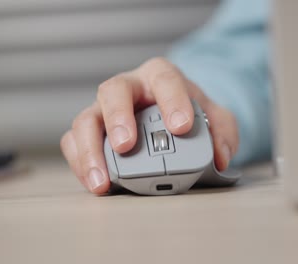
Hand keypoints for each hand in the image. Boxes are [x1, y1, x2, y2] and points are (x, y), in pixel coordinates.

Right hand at [60, 58, 238, 193]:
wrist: (169, 117)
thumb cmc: (189, 114)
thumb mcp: (216, 119)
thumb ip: (223, 132)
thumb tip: (220, 157)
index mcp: (160, 77)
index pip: (165, 78)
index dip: (172, 100)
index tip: (181, 127)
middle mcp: (129, 88)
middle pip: (113, 90)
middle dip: (118, 118)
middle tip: (127, 146)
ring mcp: (105, 109)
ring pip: (86, 119)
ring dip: (91, 150)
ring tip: (102, 180)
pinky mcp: (91, 131)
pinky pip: (73, 141)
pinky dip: (80, 162)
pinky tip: (94, 182)